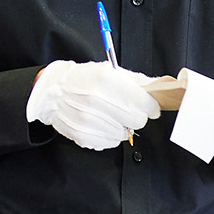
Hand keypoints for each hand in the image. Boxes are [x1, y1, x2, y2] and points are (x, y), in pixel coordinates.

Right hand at [27, 60, 160, 150]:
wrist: (53, 92)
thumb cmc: (84, 80)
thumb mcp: (110, 71)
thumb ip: (137, 80)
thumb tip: (160, 86)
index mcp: (105, 80)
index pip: (144, 103)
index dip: (151, 107)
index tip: (149, 107)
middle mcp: (95, 99)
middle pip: (137, 121)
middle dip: (136, 116)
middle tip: (128, 111)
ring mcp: (87, 119)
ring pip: (124, 134)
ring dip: (122, 126)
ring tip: (110, 116)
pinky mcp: (82, 134)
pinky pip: (110, 142)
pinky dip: (109, 135)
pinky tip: (101, 123)